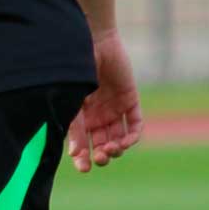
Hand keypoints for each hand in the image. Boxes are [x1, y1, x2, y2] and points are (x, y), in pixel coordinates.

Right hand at [68, 27, 142, 172]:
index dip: (83, 158)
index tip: (84, 167)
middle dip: (102, 155)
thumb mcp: (73, 102)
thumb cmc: (77, 69)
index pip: (82, 144)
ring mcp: (115, 109)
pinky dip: (132, 136)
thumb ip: (74, 127)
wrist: (93, 42)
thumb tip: (74, 155)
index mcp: (80, 116)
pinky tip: (126, 141)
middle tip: (101, 157)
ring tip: (113, 148)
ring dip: (117, 148)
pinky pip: (135, 124)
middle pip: (102, 145)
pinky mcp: (130, 100)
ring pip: (119, 139)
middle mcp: (98, 116)